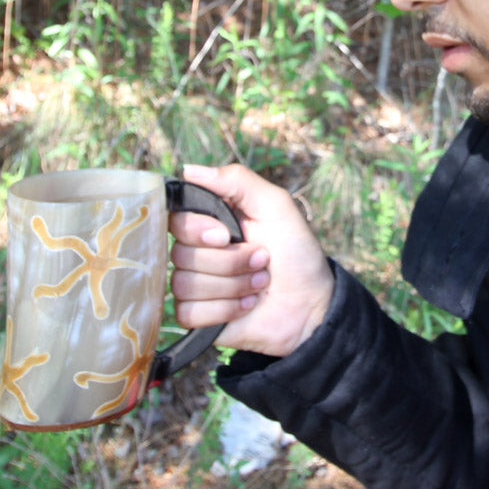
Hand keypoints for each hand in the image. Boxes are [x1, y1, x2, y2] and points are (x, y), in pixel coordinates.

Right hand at [169, 163, 333, 356]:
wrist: (312, 303)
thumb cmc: (297, 252)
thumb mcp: (275, 206)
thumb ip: (236, 180)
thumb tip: (188, 171)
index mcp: (211, 222)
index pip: (176, 218)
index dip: (196, 229)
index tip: (226, 235)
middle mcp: (198, 251)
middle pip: (180, 253)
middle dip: (228, 261)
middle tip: (261, 260)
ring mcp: (196, 285)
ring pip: (184, 284)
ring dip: (232, 286)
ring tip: (259, 283)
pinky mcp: (198, 317)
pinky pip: (187, 313)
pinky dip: (223, 310)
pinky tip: (246, 306)